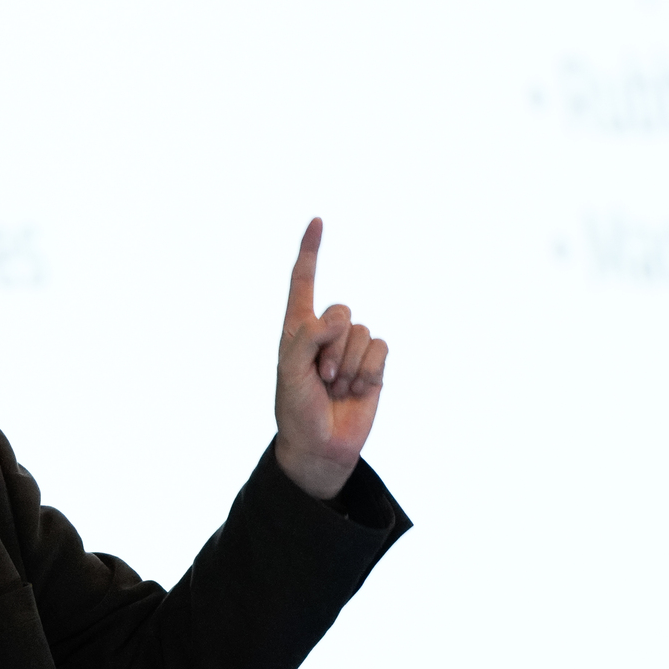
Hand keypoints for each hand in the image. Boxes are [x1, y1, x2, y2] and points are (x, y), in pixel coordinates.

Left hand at [272, 218, 387, 500]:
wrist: (320, 446)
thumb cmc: (296, 410)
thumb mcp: (289, 372)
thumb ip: (304, 337)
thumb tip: (335, 320)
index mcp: (298, 328)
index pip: (303, 282)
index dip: (310, 252)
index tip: (317, 221)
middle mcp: (326, 334)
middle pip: (341, 311)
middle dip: (331, 347)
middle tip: (320, 378)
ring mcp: (351, 349)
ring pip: (362, 333)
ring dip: (348, 366)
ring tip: (335, 389)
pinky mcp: (373, 365)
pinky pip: (380, 349)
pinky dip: (368, 371)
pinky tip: (356, 391)